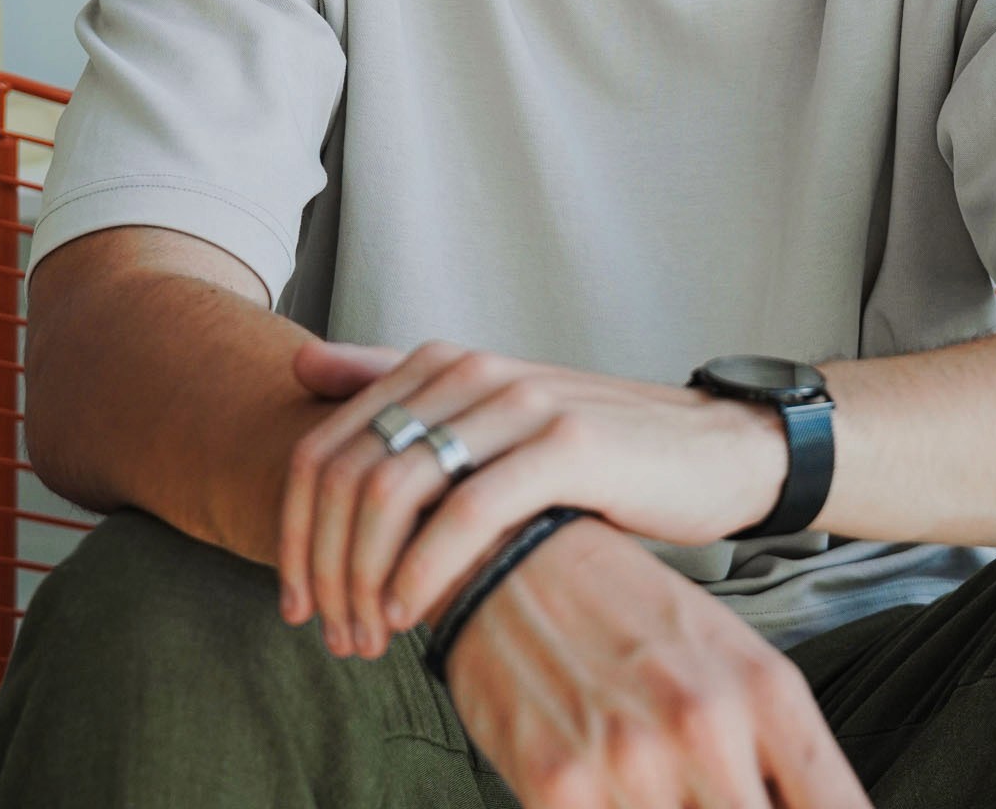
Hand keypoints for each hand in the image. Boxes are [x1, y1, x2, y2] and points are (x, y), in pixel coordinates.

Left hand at [280, 335, 788, 658]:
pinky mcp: (566, 442)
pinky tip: (413, 611)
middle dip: (321, 562)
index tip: (295, 599)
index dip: (292, 529)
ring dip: (364, 574)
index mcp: (441, 363)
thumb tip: (302, 362)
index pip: (325, 444)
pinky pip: (469, 507)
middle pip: (348, 468)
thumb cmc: (589, 447)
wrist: (704, 449)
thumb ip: (397, 387)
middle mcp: (471, 369)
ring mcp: (518, 402)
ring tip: (367, 633)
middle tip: (326, 631)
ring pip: (397, 486)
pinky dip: (426, 566)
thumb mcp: (488, 415)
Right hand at [445, 511, 872, 807]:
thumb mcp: (729, 657)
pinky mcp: (560, 791)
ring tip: (663, 793)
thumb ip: (782, 752)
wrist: (511, 558)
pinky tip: (610, 797)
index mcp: (765, 691)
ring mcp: (635, 762)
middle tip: (710, 800)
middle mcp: (709, 726)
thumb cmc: (627, 613)